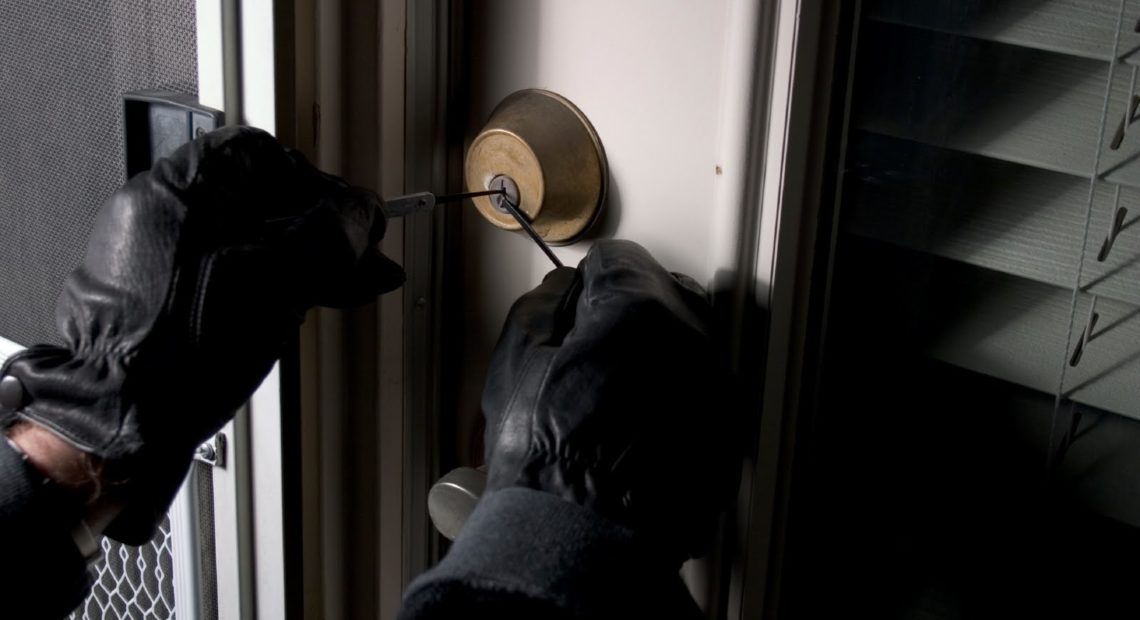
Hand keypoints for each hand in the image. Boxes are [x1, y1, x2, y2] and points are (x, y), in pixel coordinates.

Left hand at [0, 126, 403, 542]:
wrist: (123, 419)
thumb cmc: (180, 347)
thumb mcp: (277, 279)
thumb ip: (328, 236)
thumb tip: (363, 214)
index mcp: (182, 188)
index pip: (266, 155)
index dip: (319, 182)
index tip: (351, 211)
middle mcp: (166, 212)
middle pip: (264, 202)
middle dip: (322, 230)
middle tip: (360, 258)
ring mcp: (163, 257)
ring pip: (255, 242)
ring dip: (306, 262)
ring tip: (349, 287)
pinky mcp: (166, 297)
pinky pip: (233, 275)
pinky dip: (273, 285)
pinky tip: (307, 304)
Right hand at [481, 240, 737, 561]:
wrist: (582, 539)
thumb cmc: (547, 463)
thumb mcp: (515, 364)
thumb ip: (544, 307)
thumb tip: (561, 292)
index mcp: (637, 313)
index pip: (621, 260)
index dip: (591, 276)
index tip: (582, 292)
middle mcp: (690, 342)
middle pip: (665, 292)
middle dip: (630, 306)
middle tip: (594, 336)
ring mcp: (714, 388)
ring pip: (689, 341)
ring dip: (656, 349)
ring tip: (614, 384)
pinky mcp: (725, 430)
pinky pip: (702, 388)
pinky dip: (675, 391)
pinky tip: (637, 417)